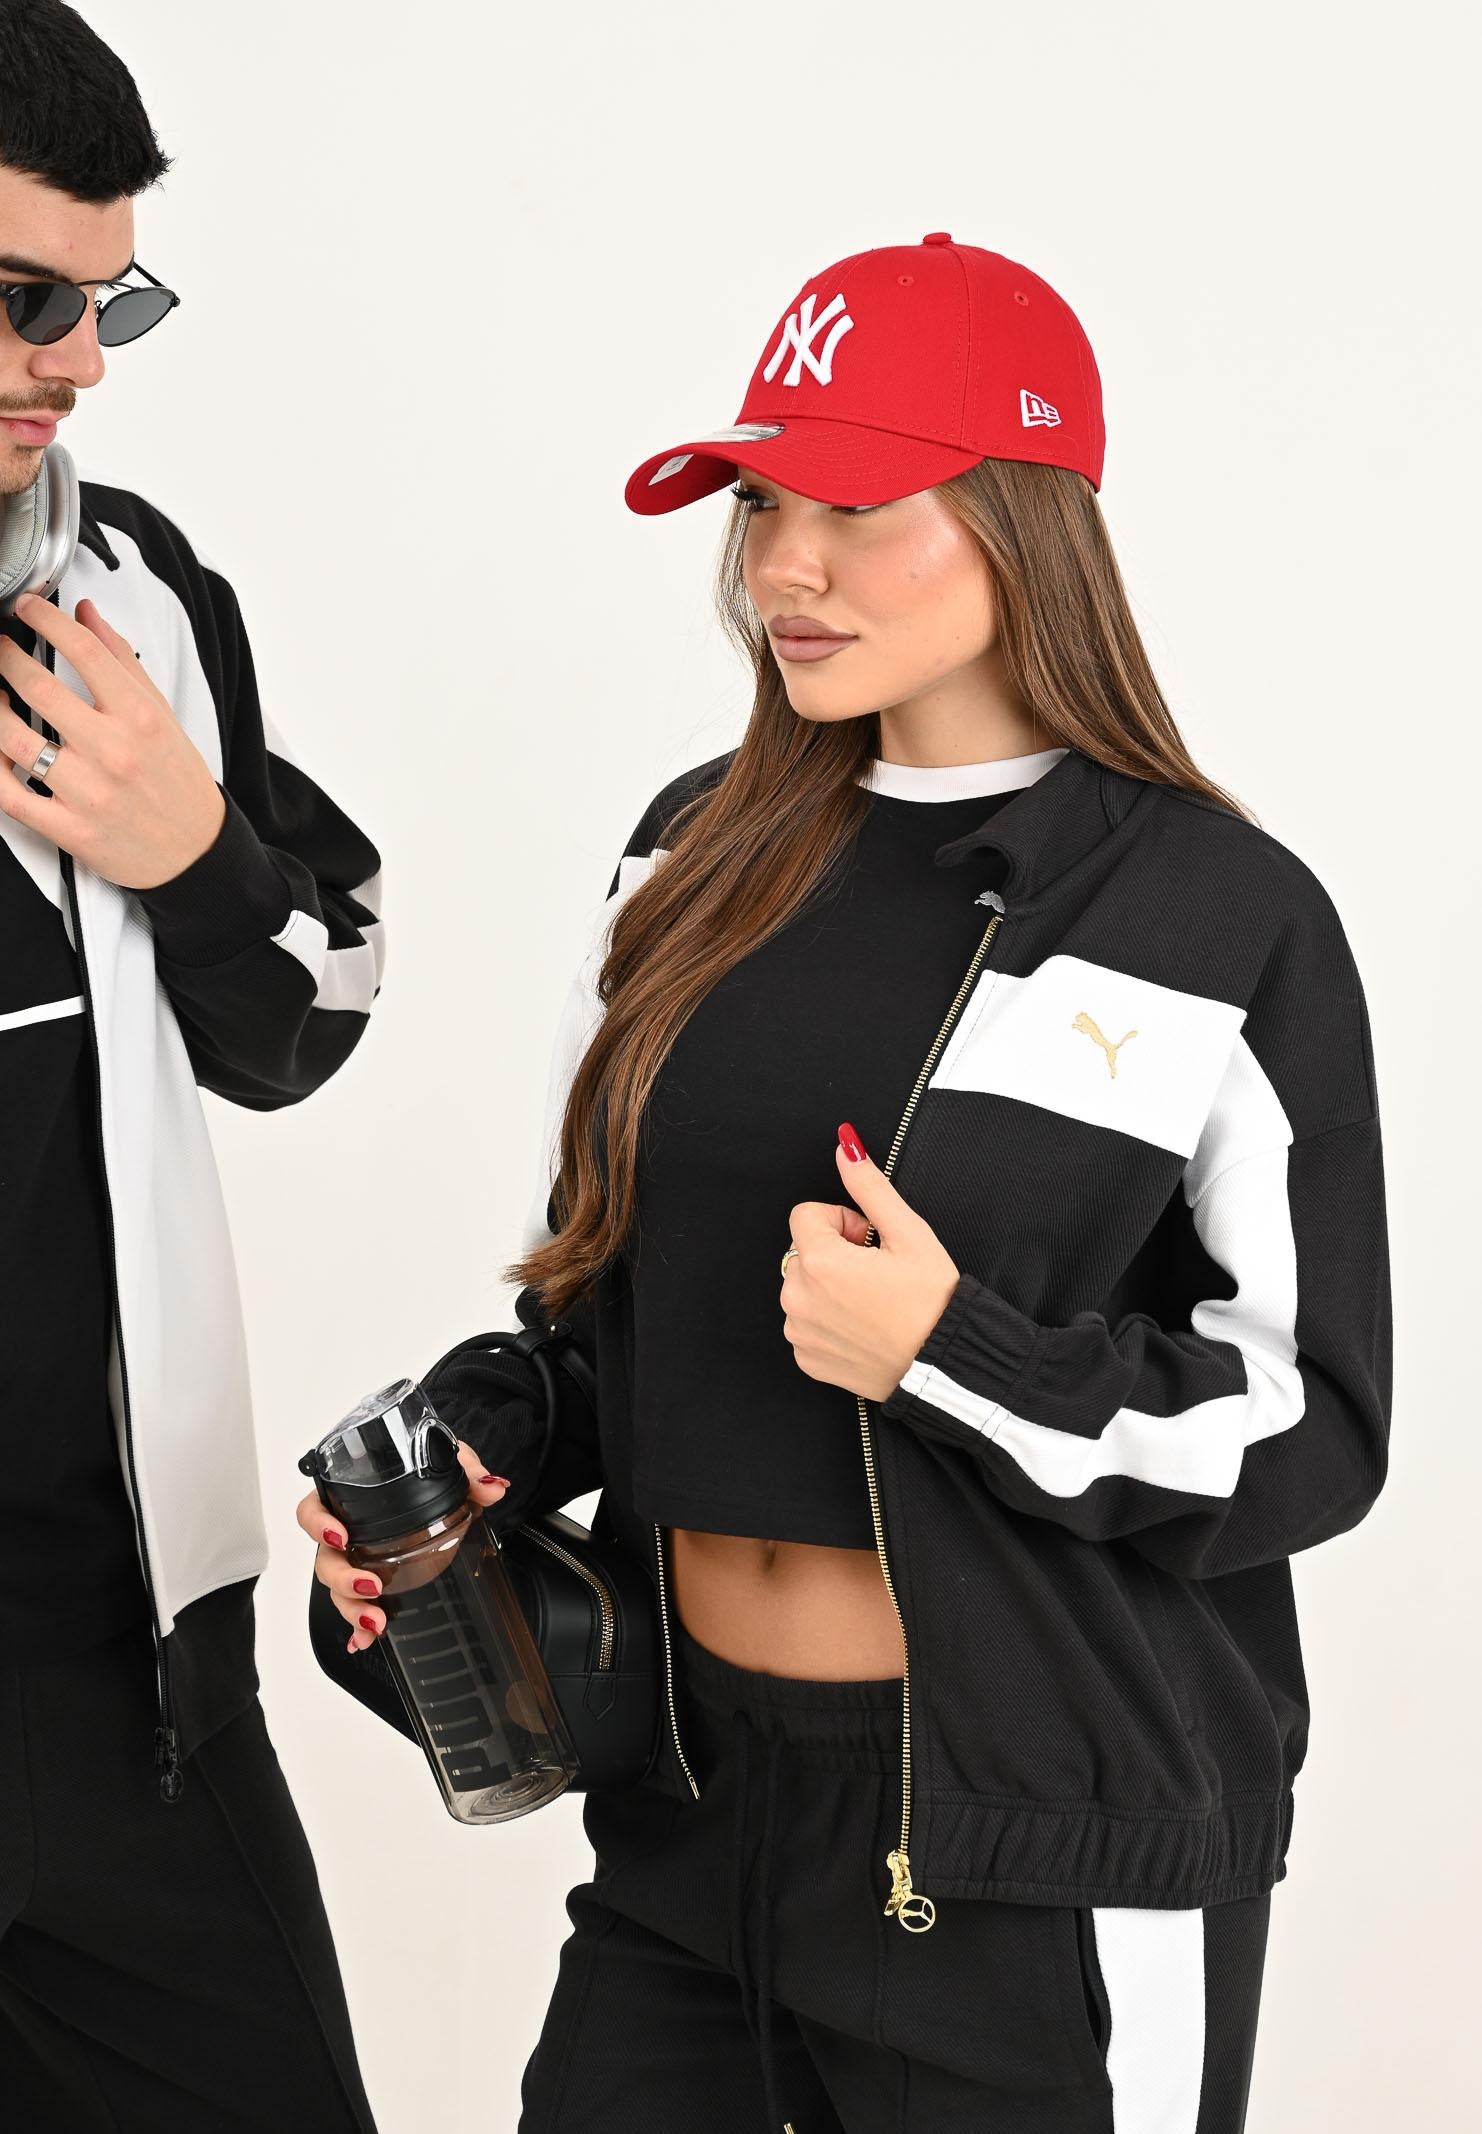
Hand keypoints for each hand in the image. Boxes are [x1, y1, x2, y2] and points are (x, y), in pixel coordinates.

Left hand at [0, 589, 226, 888]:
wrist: (195, 854)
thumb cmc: (179, 785)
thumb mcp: (162, 715)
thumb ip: (121, 662)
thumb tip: (86, 616)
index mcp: (140, 720)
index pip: (85, 652)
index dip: (46, 620)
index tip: (27, 609)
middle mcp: (114, 753)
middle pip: (39, 689)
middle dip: (6, 658)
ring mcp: (88, 794)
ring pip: (13, 739)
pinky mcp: (70, 830)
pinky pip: (10, 795)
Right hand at [296, 1443, 509, 1653]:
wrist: (443, 1486)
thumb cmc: (429, 1470)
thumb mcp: (448, 1462)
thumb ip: (469, 1471)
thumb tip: (493, 1486)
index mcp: (350, 1498)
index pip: (313, 1509)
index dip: (317, 1524)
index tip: (338, 1537)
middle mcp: (347, 1531)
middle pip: (325, 1559)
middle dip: (342, 1579)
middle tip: (371, 1586)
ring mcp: (357, 1559)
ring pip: (338, 1588)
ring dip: (352, 1608)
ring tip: (377, 1622)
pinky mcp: (372, 1580)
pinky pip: (357, 1605)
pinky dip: (357, 1628)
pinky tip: (363, 1641)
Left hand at [779, 1123, 961, 1402]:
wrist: (944, 1367)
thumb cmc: (932, 1301)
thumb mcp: (909, 1234)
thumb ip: (869, 1187)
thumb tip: (844, 1147)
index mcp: (819, 1262)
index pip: (805, 1215)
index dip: (841, 1221)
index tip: (870, 1240)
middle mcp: (798, 1297)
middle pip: (803, 1251)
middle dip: (835, 1253)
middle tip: (877, 1273)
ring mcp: (800, 1332)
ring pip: (803, 1287)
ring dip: (829, 1286)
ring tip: (872, 1302)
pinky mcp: (807, 1359)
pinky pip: (806, 1324)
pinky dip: (828, 1321)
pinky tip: (864, 1327)